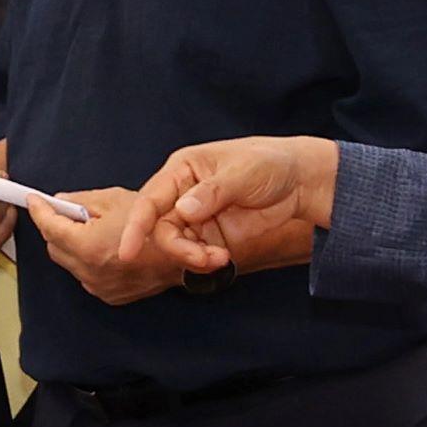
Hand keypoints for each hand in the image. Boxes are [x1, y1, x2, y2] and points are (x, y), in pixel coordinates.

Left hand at [32, 185, 201, 306]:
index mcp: (89, 245)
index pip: (49, 227)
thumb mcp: (115, 200)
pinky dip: (88, 261)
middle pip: (54, 247)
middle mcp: (90, 271)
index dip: (40, 210)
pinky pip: (85, 275)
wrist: (185, 254)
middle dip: (57, 228)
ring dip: (73, 245)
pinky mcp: (108, 294)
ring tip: (95, 230)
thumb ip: (80, 200)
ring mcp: (99, 286)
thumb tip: (60, 201)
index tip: (34, 201)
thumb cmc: (158, 225)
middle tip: (71, 212)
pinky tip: (106, 248)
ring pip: (69, 263)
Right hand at [150, 135, 341, 272]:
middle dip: (177, 248)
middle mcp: (181, 194)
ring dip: (193, 257)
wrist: (299, 183)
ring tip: (220, 258)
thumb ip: (213, 192)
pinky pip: (195, 255)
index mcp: (181, 170)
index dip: (136, 226)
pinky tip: (224, 259)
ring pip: (176, 245)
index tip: (127, 252)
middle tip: (203, 257)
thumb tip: (183, 210)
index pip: (150, 200)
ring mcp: (195, 218)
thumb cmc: (270, 164)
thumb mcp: (243, 172)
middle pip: (160, 228)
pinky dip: (205, 262)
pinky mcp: (210, 237)